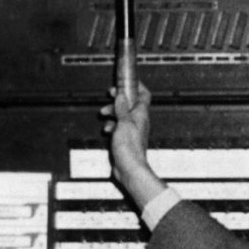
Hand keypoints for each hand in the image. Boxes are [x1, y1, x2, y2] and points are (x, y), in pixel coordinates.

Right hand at [100, 82, 164, 207]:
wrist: (129, 168)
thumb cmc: (129, 148)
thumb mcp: (123, 123)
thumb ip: (122, 108)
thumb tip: (121, 95)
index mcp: (141, 114)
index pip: (144, 94)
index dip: (137, 85)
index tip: (127, 80)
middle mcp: (139, 121)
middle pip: (130, 103)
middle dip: (118, 99)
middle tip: (109, 96)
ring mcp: (132, 130)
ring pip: (122, 115)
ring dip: (112, 113)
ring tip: (104, 114)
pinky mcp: (126, 138)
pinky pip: (118, 127)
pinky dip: (111, 125)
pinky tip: (107, 130)